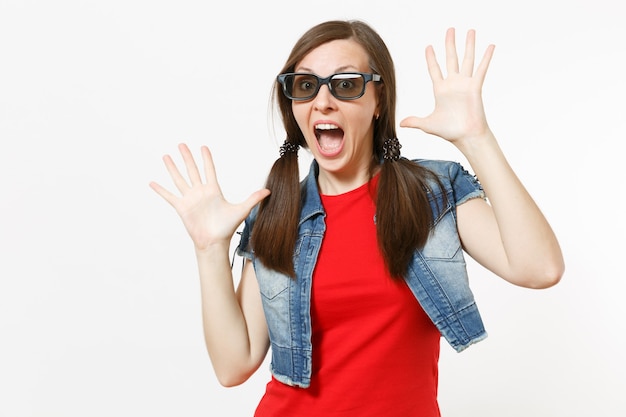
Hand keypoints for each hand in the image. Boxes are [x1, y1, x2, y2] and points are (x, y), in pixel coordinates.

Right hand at [149, 144, 269, 249]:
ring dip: (172, 168)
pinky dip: (160, 190)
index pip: (209, 170)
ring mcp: (190, 199)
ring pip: (179, 179)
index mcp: (213, 190)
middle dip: (187, 157)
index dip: (206, 158)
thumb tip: (269, 191)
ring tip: (166, 156)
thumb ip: (253, 198)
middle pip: (192, 170)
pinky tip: (152, 182)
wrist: (215, 242)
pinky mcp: (181, 208)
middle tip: (181, 144)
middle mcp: (200, 192)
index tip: (203, 147)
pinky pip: (169, 196)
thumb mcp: (241, 210)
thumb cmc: (227, 228)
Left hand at [400, 28, 494, 144]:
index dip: (431, 58)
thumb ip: (415, 121)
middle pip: (451, 58)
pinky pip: (481, 69)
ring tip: (470, 31)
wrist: (465, 136)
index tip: (429, 46)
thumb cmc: (449, 131)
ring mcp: (464, 84)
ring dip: (468, 45)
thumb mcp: (428, 124)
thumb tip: (401, 123)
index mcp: (440, 90)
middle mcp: (453, 84)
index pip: (434, 69)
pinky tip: (490, 46)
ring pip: (467, 59)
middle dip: (449, 44)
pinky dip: (486, 58)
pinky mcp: (475, 87)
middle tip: (450, 30)